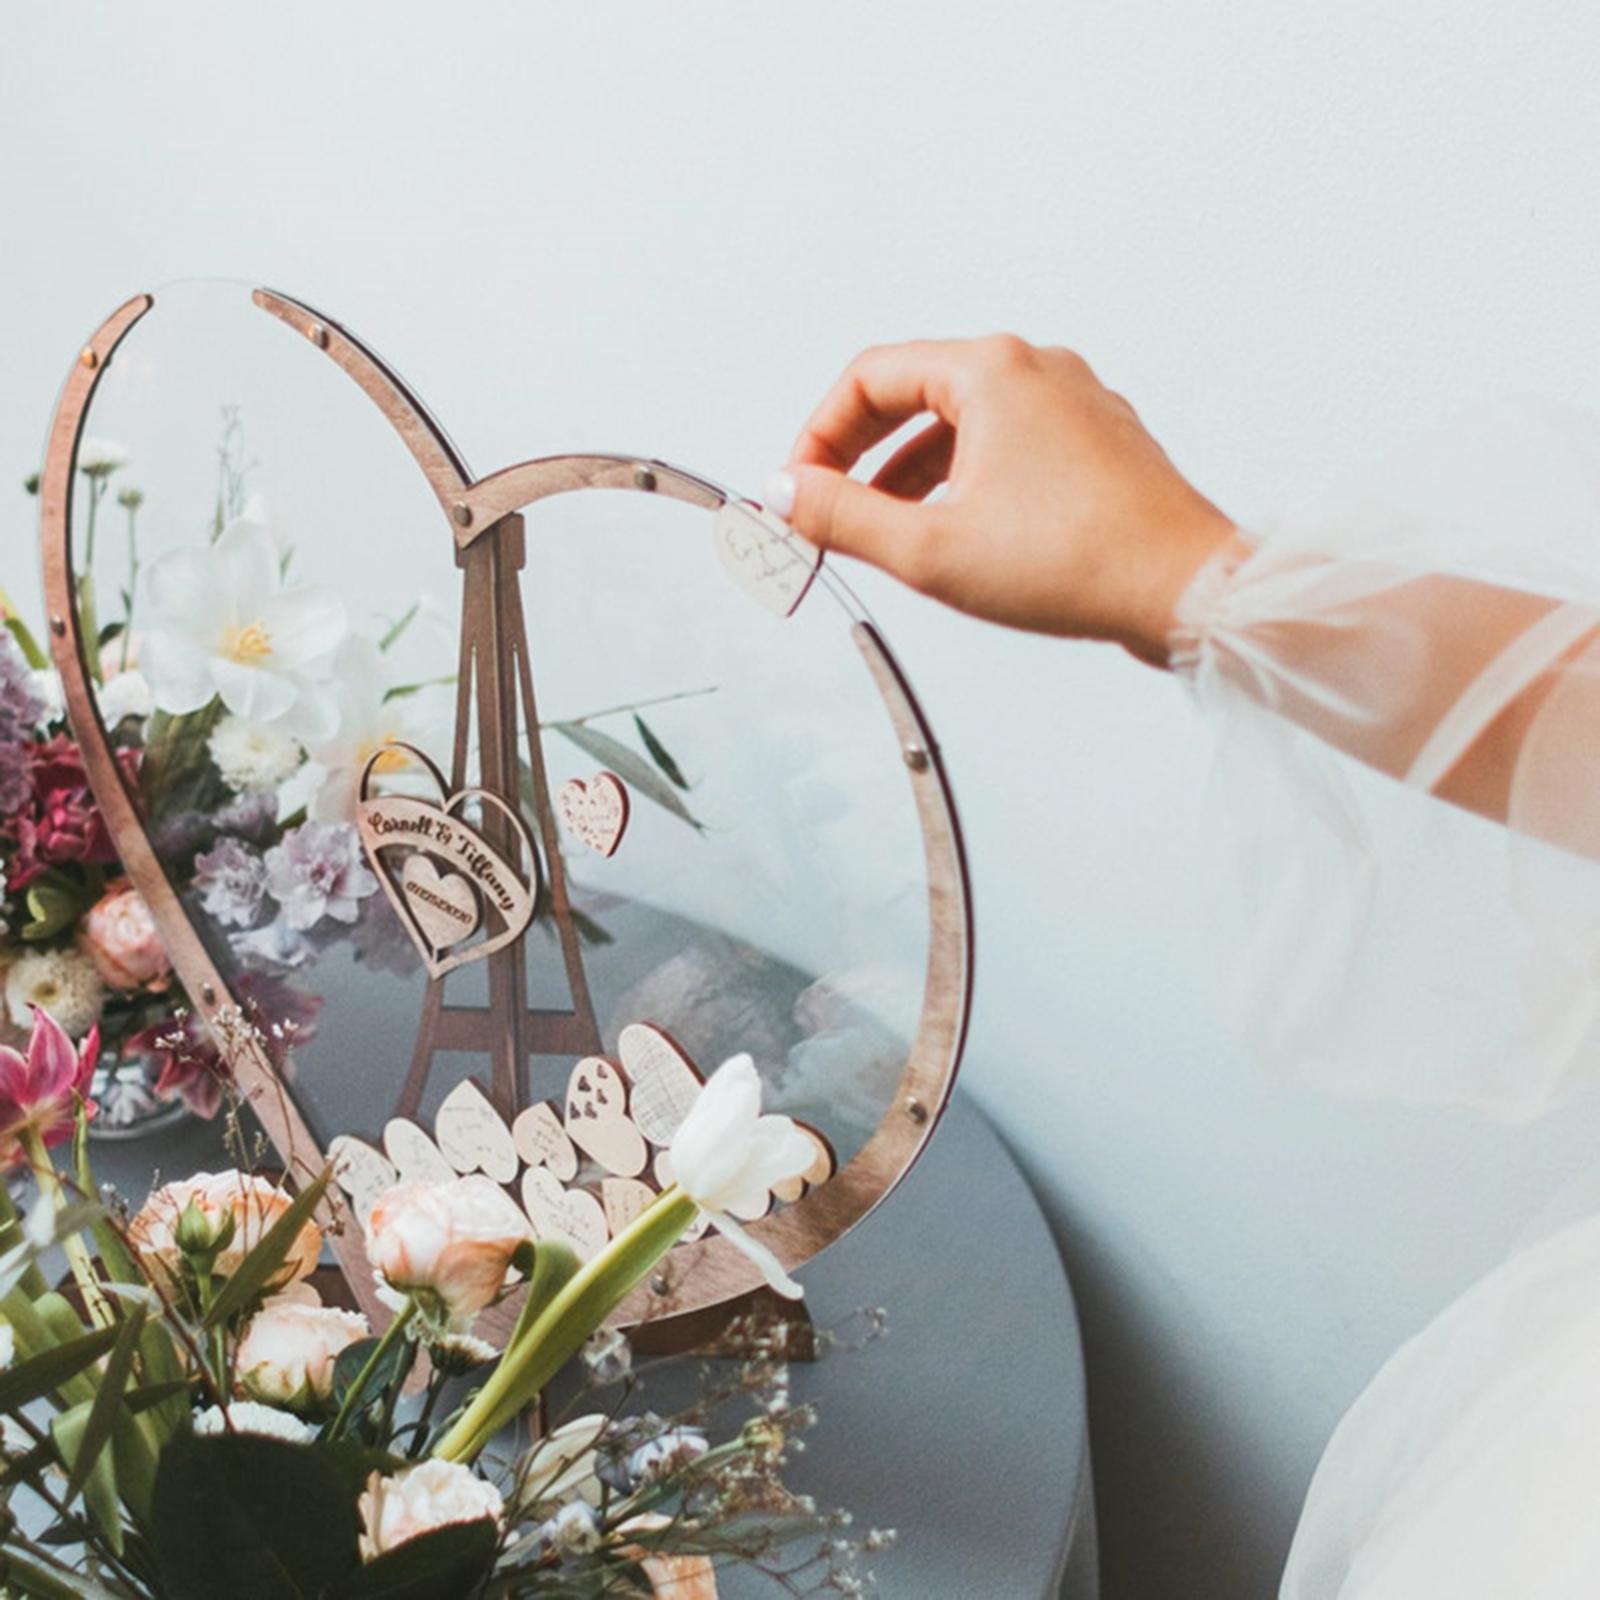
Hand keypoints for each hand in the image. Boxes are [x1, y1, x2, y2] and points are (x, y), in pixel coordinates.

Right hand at [767, 336, 1237, 665]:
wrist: (1186, 591)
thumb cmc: (1077, 563)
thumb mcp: (929, 549)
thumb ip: (842, 517)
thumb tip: (785, 496)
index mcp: (991, 371)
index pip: (870, 377)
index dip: (818, 435)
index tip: (798, 489)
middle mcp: (1036, 370)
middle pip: (915, 392)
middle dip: (860, 453)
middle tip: (826, 508)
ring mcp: (1073, 404)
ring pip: (963, 422)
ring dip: (909, 472)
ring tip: (882, 531)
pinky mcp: (1096, 444)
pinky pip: (1007, 445)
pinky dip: (963, 479)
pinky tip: (954, 530)